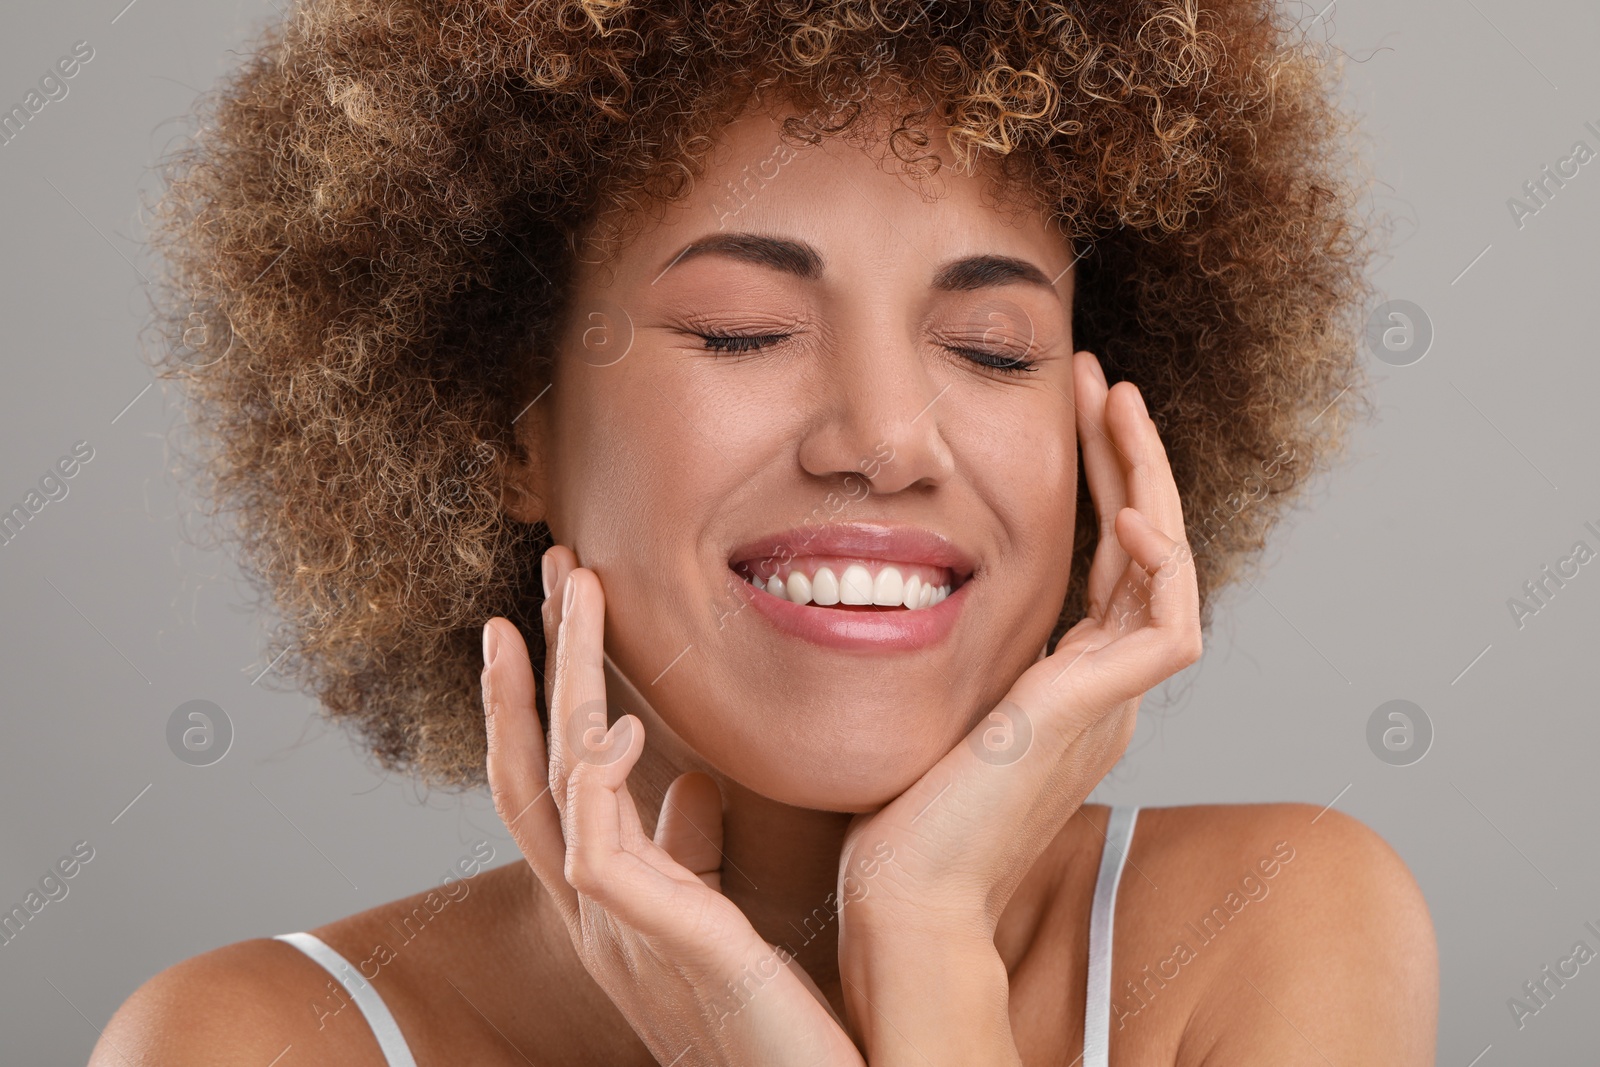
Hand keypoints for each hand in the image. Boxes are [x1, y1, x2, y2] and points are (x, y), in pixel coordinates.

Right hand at [482, 545, 864, 1066]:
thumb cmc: (764, 1011)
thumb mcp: (716, 913)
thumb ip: (690, 849)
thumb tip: (690, 783)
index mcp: (607, 896)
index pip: (548, 781)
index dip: (531, 698)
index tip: (537, 616)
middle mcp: (592, 907)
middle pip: (535, 765)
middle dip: (535, 661)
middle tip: (550, 566)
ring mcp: (611, 926)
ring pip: (559, 783)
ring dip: (564, 681)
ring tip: (579, 593)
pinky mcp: (652, 942)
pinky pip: (595, 851)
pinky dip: (597, 780)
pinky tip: (618, 725)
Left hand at [835, 352, 1202, 1047]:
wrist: (906, 895)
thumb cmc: (900, 812)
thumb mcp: (932, 696)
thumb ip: (952, 646)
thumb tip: (907, 583)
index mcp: (1067, 682)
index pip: (1104, 558)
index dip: (1096, 479)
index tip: (1070, 407)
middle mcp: (1101, 688)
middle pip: (1141, 548)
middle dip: (1125, 457)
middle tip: (1104, 381)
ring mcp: (1109, 703)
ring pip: (1166, 568)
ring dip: (1148, 479)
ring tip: (1117, 403)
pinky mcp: (1102, 716)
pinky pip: (1168, 628)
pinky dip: (1160, 562)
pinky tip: (1126, 507)